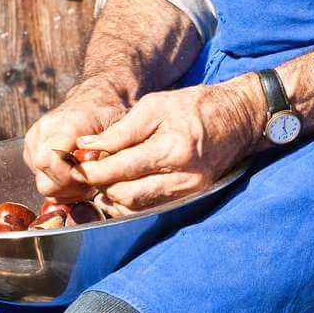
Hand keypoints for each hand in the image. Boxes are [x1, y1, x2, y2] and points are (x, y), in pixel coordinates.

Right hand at [23, 83, 129, 199]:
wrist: (95, 98)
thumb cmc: (110, 114)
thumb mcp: (120, 130)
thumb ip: (108, 152)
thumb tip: (96, 173)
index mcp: (66, 124)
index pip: (50, 162)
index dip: (69, 180)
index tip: (89, 182)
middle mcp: (45, 130)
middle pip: (44, 179)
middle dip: (68, 190)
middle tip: (89, 185)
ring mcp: (35, 138)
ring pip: (41, 182)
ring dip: (63, 188)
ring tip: (83, 176)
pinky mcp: (31, 146)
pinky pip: (39, 176)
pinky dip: (56, 181)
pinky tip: (73, 172)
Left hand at [69, 76, 263, 214]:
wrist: (239, 119)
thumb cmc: (194, 106)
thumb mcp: (155, 105)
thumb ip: (121, 130)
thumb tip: (88, 146)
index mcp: (172, 149)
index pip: (122, 169)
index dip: (93, 171)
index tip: (75, 166)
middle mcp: (182, 177)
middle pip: (127, 196)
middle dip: (100, 187)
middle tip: (86, 172)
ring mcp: (188, 191)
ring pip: (137, 207)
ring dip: (112, 197)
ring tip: (101, 179)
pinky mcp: (190, 196)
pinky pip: (151, 207)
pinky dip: (130, 201)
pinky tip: (120, 186)